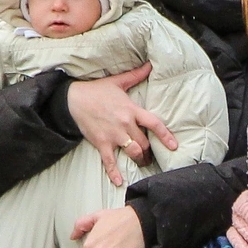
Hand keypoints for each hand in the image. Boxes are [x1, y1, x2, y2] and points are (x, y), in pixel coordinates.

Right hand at [66, 65, 177, 185]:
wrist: (73, 99)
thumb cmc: (96, 90)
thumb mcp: (117, 82)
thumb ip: (135, 75)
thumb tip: (150, 65)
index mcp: (131, 110)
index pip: (154, 123)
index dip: (166, 135)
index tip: (174, 146)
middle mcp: (125, 124)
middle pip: (144, 142)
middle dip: (150, 151)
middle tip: (151, 155)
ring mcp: (113, 135)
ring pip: (133, 152)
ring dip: (139, 160)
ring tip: (141, 163)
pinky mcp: (101, 143)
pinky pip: (110, 161)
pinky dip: (114, 173)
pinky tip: (119, 182)